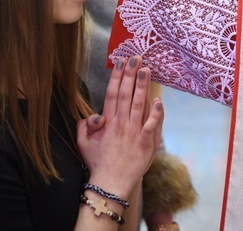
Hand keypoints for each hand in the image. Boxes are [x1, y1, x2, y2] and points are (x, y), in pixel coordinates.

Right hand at [77, 55, 163, 197]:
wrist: (110, 184)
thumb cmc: (98, 164)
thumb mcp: (83, 144)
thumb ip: (84, 126)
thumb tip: (93, 116)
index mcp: (107, 122)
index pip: (112, 93)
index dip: (117, 77)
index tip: (120, 62)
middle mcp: (121, 124)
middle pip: (127, 94)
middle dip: (131, 74)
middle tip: (136, 58)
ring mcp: (134, 133)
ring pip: (139, 104)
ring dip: (143, 86)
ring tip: (147, 70)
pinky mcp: (145, 143)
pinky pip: (152, 125)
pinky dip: (155, 112)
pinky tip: (158, 100)